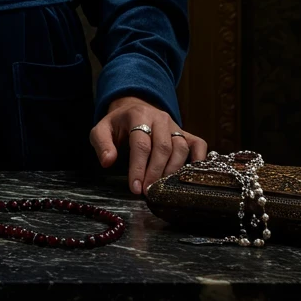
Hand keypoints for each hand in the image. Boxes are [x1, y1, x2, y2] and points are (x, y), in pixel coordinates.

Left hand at [89, 95, 207, 195]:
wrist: (133, 108)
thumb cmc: (118, 124)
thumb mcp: (101, 130)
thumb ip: (102, 144)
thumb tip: (107, 161)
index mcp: (138, 115)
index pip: (141, 144)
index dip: (138, 167)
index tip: (135, 187)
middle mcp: (160, 118)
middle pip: (163, 147)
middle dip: (155, 172)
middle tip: (147, 191)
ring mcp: (175, 125)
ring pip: (180, 148)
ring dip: (172, 170)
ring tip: (162, 187)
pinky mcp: (185, 132)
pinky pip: (198, 144)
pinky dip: (199, 159)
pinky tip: (191, 175)